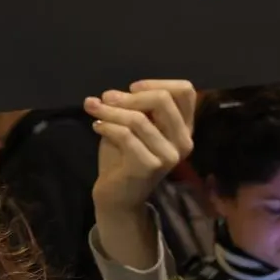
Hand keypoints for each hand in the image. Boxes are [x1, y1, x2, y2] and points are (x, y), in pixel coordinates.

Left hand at [85, 80, 196, 212]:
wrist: (117, 197)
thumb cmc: (124, 158)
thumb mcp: (132, 125)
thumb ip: (133, 108)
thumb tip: (115, 93)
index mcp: (184, 128)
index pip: (186, 91)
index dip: (157, 83)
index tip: (132, 88)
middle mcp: (183, 141)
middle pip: (163, 100)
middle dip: (130, 96)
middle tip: (106, 98)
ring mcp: (169, 155)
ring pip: (139, 118)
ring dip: (110, 110)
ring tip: (93, 109)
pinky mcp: (150, 166)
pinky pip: (126, 135)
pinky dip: (107, 126)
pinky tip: (96, 126)